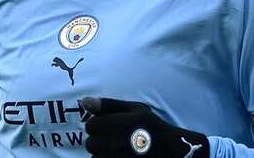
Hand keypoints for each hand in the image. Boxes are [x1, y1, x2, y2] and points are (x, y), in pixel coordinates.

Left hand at [81, 97, 208, 157]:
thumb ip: (109, 105)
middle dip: (98, 140)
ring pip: (95, 156)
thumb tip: (83, 101)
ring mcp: (122, 157)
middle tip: (113, 138)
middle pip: (90, 143)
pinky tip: (118, 155)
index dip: (97, 125)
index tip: (108, 125)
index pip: (91, 125)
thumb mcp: (135, 109)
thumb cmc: (150, 126)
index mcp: (125, 122)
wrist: (170, 149)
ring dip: (102, 153)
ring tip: (117, 148)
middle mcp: (122, 141)